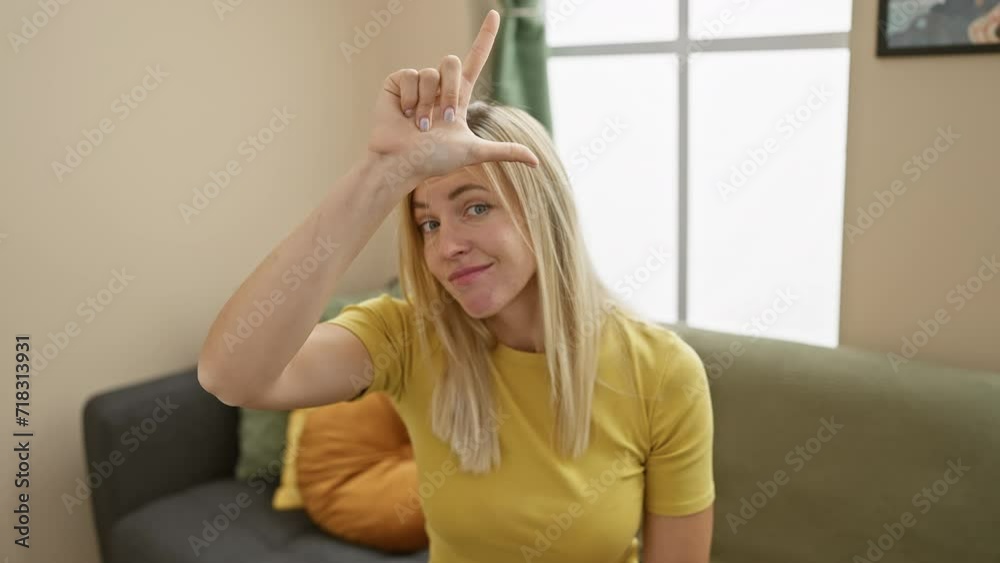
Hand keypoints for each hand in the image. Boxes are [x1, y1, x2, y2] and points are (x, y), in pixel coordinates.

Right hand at [366, 10, 538, 189]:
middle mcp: (439, 86)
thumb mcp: (474, 153)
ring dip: (427, 104)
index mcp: (458, 97)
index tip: (494, 14)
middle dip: (449, 92)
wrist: (403, 163)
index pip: (476, 60)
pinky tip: (404, 115)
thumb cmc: (434, 160)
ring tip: (419, 125)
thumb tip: (536, 162)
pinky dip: (409, 99)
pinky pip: (409, 75)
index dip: (485, 37)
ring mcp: (417, 83)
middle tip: (441, 120)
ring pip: (430, 72)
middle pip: (452, 61)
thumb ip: (504, 152)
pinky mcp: (397, 82)